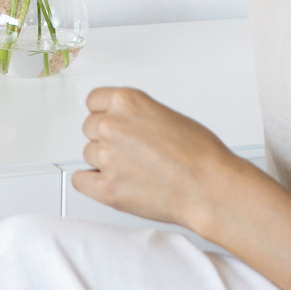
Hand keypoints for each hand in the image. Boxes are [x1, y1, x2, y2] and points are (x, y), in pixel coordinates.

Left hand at [71, 86, 243, 235]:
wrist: (210, 187)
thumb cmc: (199, 153)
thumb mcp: (165, 114)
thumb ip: (135, 115)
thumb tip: (123, 124)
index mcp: (126, 101)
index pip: (93, 101)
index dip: (105, 114)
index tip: (114, 123)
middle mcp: (111, 125)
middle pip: (90, 128)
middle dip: (107, 139)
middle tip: (132, 151)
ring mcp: (106, 157)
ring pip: (89, 155)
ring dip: (105, 162)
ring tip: (135, 170)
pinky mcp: (106, 188)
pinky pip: (80, 181)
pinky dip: (93, 184)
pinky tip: (111, 183)